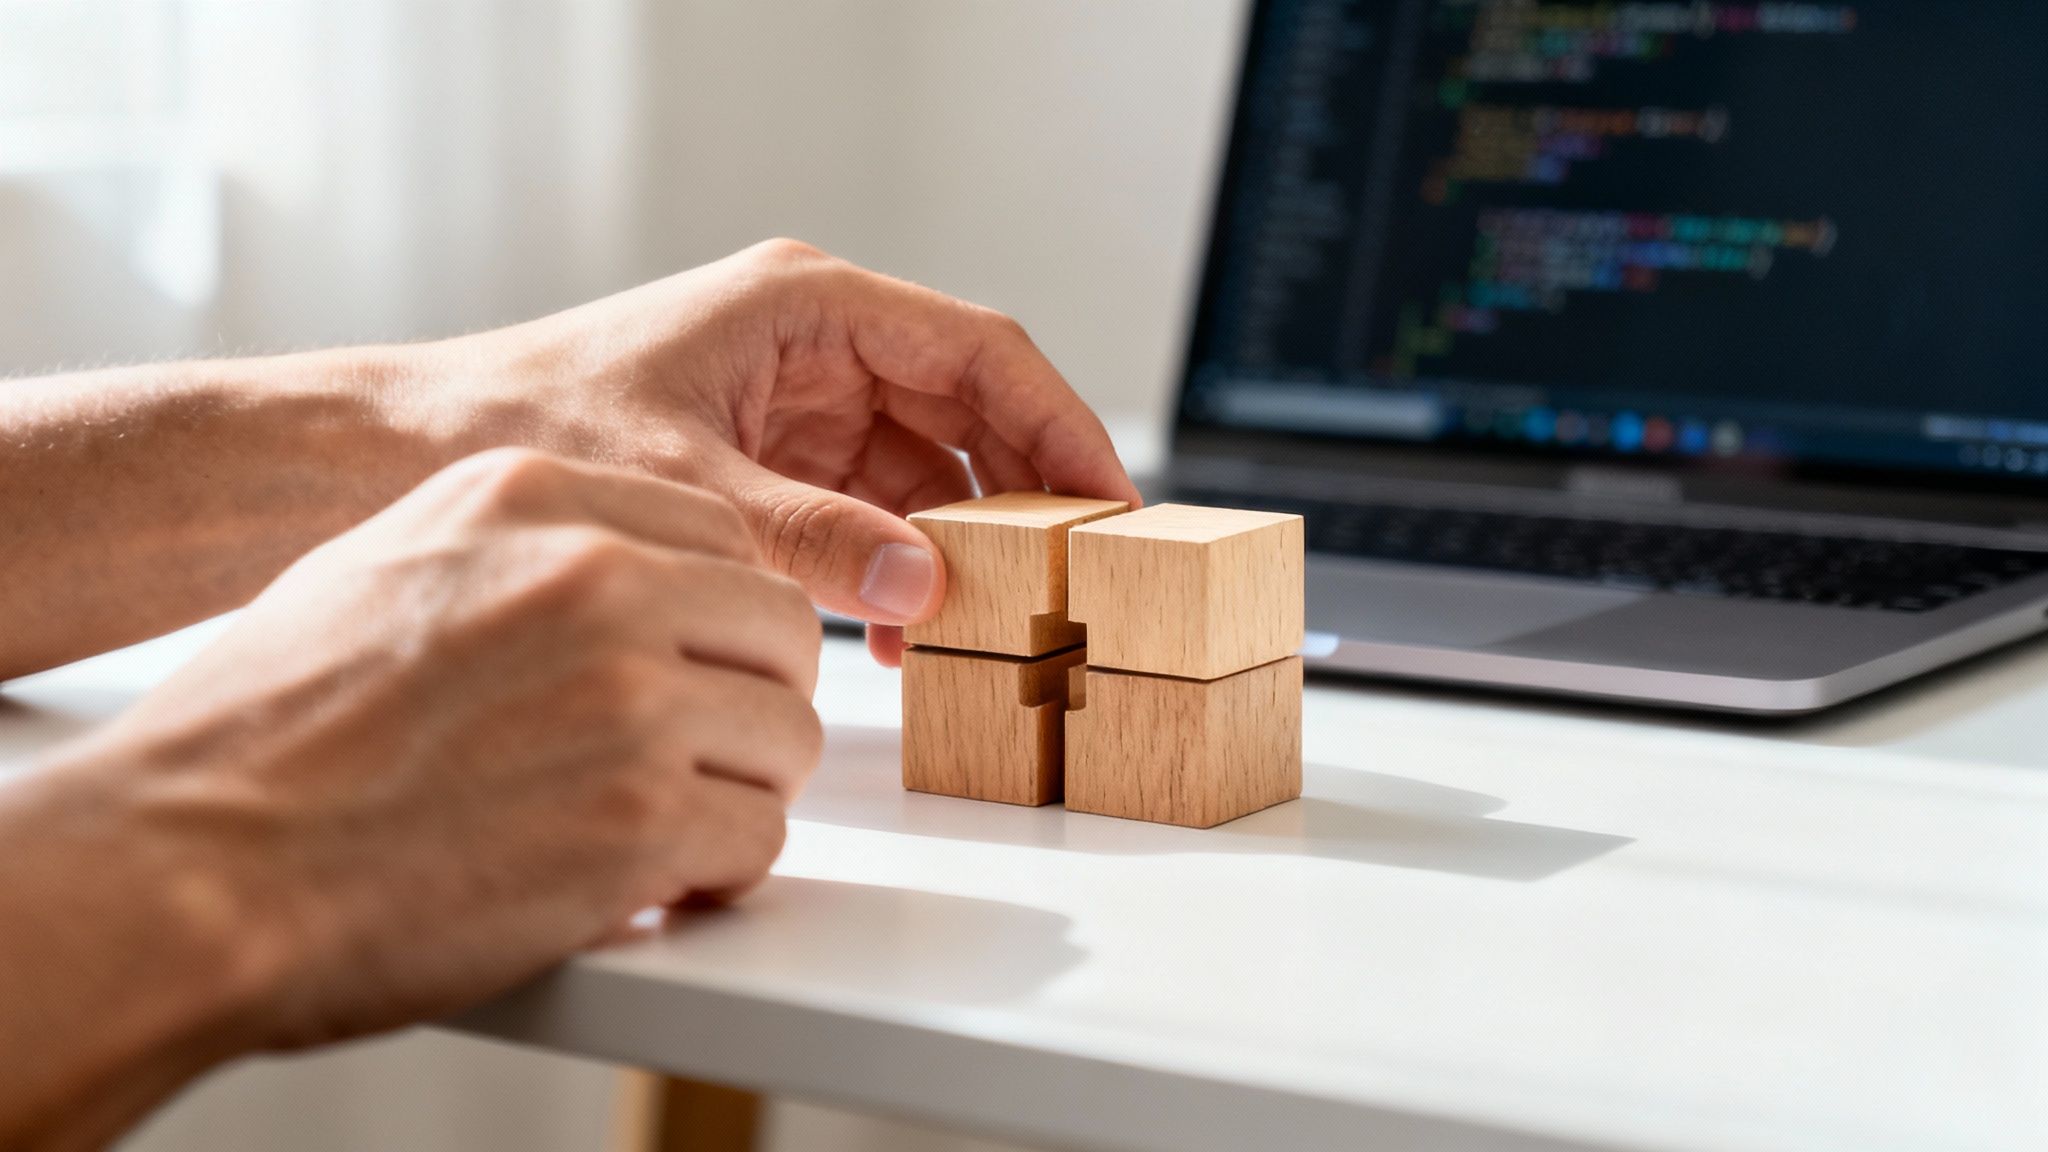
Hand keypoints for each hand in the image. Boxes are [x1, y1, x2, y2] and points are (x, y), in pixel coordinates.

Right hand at [36, 448, 821, 1054]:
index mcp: (529, 498)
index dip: (717, 618)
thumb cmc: (264, 733)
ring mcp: (628, 695)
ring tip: (665, 825)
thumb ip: (512, 553)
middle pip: (776, 626)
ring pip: (785, 732)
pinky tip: (652, 877)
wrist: (195, 864)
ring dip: (739, 790)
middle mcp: (596, 577)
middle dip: (751, 698)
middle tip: (702, 757)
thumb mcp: (380, 566)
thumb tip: (609, 575)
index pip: (717, 532)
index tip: (695, 667)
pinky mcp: (643, 816)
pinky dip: (718, 869)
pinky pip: (761, 833)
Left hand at [410, 239, 1140, 663]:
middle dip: (1018, 498)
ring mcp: (792, 405)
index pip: (980, 352)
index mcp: (803, 307)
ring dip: (956, 545)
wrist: (400, 459)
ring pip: (925, 469)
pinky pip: (870, 510)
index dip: (1059, 426)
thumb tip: (926, 584)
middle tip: (1066, 584)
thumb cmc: (518, 429)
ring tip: (980, 627)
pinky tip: (899, 634)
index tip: (1110, 503)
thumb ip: (812, 538)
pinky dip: (896, 567)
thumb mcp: (684, 491)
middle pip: (967, 413)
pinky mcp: (768, 462)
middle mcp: (811, 346)